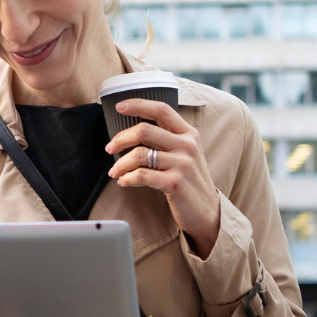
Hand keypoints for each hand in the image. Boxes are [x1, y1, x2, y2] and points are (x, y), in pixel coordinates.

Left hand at [106, 98, 221, 257]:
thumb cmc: (189, 180)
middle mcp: (187, 145)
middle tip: (110, 149)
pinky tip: (124, 181)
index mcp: (189, 133)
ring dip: (121, 164)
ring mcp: (183, 164)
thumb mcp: (186, 153)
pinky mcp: (175, 183)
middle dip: (121, 138)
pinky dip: (127, 178)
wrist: (207, 211)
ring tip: (115, 172)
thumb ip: (167, 139)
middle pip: (145, 130)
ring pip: (139, 154)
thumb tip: (133, 131)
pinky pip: (142, 175)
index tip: (119, 107)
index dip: (138, 104)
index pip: (162, 109)